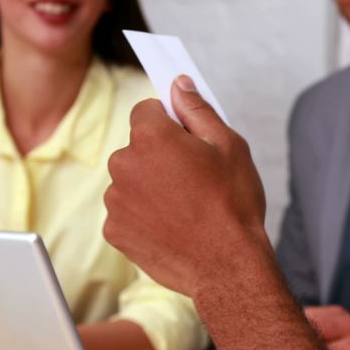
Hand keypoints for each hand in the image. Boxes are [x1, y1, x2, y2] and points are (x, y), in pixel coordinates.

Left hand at [104, 76, 270, 296]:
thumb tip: (179, 84)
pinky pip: (127, 213)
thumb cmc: (234, 205)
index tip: (188, 141)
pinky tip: (173, 228)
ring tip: (186, 209)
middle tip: (195, 180)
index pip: (147, 110)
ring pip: (131, 181)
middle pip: (137, 147)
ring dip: (151, 188)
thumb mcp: (228, 146)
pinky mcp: (115, 231)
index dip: (170, 123)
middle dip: (160, 157)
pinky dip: (145, 218)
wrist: (227, 266)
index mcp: (151, 136)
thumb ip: (197, 110)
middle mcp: (124, 164)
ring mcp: (116, 200)